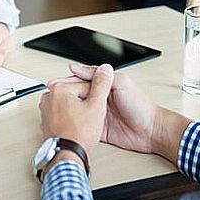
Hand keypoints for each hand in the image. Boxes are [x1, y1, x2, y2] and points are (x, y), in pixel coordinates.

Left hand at [39, 64, 114, 156]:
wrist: (67, 155)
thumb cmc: (78, 134)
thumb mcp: (96, 105)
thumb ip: (102, 84)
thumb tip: (106, 69)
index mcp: (59, 89)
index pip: (85, 86)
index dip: (97, 97)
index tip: (101, 107)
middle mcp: (48, 97)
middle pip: (76, 94)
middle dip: (86, 103)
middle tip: (92, 116)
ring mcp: (45, 110)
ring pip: (70, 104)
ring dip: (79, 111)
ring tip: (85, 123)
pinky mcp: (46, 121)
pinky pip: (63, 115)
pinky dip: (70, 119)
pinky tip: (77, 127)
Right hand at [49, 64, 190, 163]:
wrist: (150, 131)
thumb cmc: (141, 107)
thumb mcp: (121, 83)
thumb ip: (100, 76)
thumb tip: (81, 68)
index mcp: (105, 86)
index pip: (81, 82)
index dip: (67, 82)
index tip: (54, 84)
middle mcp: (100, 99)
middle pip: (76, 95)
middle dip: (62, 94)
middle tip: (49, 96)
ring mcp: (98, 114)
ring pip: (77, 109)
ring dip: (65, 108)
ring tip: (52, 108)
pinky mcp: (97, 128)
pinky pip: (82, 123)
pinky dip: (72, 122)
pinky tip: (63, 121)